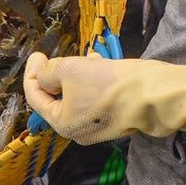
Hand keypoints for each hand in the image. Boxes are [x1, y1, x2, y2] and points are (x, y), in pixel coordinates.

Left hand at [24, 52, 138, 142]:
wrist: (152, 94)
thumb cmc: (106, 83)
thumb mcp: (67, 70)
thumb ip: (47, 73)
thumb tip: (43, 77)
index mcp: (63, 124)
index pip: (36, 97)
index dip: (32, 72)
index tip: (38, 53)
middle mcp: (79, 130)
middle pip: (58, 96)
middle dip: (59, 73)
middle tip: (63, 56)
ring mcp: (99, 126)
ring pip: (78, 93)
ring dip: (78, 73)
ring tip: (89, 58)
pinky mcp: (116, 117)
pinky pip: (96, 96)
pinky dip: (94, 80)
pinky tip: (102, 64)